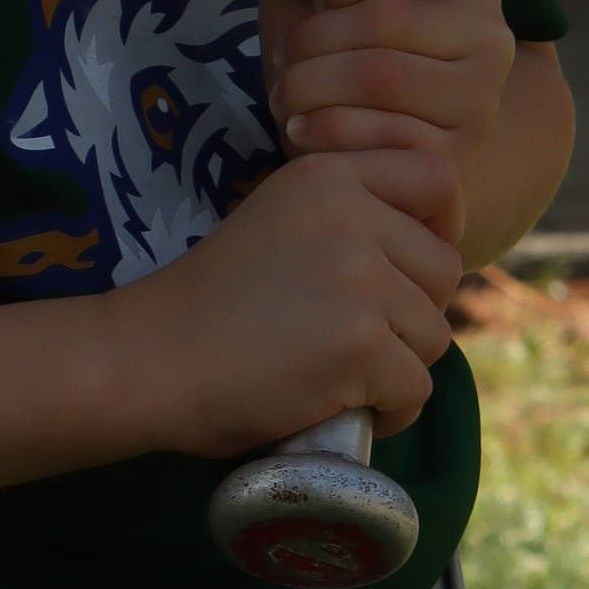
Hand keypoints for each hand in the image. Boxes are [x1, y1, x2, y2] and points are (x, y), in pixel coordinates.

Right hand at [113, 151, 463, 457]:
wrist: (146, 359)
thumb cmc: (207, 303)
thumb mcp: (277, 220)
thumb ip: (346, 219)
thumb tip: (433, 251)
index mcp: (328, 175)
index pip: (438, 179)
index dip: (436, 229)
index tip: (403, 271)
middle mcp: (351, 215)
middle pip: (443, 270)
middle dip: (411, 313)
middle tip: (354, 338)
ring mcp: (358, 280)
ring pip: (434, 334)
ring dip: (397, 366)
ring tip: (339, 376)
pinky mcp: (358, 345)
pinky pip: (415, 388)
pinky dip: (387, 412)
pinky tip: (341, 408)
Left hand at [260, 0, 514, 250]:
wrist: (370, 141)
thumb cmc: (342, 52)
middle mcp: (492, 37)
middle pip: (388, 17)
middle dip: (311, 36)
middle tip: (285, 55)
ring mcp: (479, 102)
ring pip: (380, 76)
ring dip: (309, 83)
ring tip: (287, 90)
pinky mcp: (454, 157)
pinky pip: (378, 135)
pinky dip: (323, 129)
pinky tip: (303, 127)